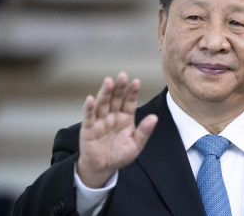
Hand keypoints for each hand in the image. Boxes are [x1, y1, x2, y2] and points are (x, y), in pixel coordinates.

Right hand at [77, 72, 157, 187]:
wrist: (103, 168)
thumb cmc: (120, 155)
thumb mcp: (136, 145)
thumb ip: (144, 132)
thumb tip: (154, 117)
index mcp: (126, 117)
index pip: (130, 102)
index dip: (132, 92)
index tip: (136, 82)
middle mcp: (113, 115)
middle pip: (116, 99)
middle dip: (119, 87)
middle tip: (122, 75)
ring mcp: (101, 120)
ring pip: (103, 104)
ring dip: (105, 93)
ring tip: (108, 81)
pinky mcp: (88, 128)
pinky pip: (89, 117)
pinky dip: (89, 108)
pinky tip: (90, 99)